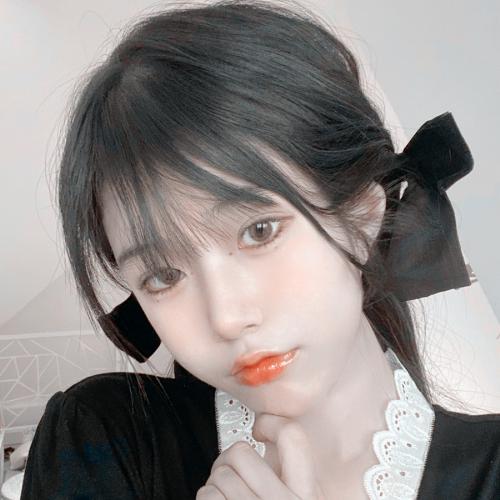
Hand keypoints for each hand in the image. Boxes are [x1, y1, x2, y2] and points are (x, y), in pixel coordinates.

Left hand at [196, 413, 325, 498]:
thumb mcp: (298, 498)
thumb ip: (289, 474)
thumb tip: (266, 432)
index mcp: (307, 495)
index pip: (293, 438)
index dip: (271, 424)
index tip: (259, 430)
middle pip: (240, 452)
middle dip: (227, 460)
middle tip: (231, 472)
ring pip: (218, 475)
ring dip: (215, 485)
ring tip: (224, 497)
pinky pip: (207, 497)